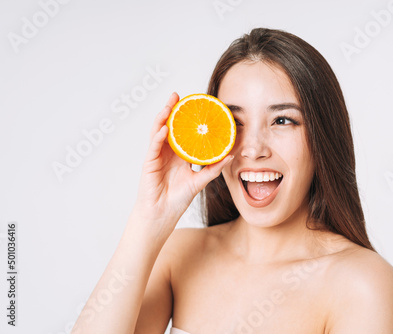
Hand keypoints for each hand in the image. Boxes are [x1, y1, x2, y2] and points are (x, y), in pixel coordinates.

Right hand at [132, 92, 233, 229]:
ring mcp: (157, 156)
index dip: (186, 119)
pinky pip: (153, 147)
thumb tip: (230, 156)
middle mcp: (167, 153)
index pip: (182, 132)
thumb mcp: (199, 181)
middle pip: (168, 126)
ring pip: (158, 132)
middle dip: (172, 110)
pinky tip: (164, 129)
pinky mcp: (149, 163)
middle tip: (178, 96)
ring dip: (163, 117)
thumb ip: (213, 169)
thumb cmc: (177, 199)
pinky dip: (158, 137)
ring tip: (170, 104)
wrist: (162, 215)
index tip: (195, 105)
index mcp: (179, 155)